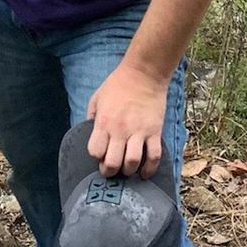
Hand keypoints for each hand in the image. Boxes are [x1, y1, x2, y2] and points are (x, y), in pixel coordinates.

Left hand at [86, 62, 168, 177]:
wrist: (144, 74)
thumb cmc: (118, 84)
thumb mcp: (97, 98)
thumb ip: (92, 118)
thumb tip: (91, 135)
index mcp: (103, 122)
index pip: (95, 151)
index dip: (96, 157)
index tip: (100, 156)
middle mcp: (120, 130)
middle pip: (113, 163)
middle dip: (110, 171)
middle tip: (112, 170)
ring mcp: (139, 132)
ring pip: (132, 162)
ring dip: (129, 170)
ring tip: (127, 169)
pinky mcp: (154, 132)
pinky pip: (154, 156)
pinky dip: (150, 169)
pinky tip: (145, 173)